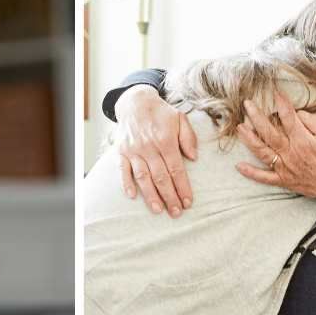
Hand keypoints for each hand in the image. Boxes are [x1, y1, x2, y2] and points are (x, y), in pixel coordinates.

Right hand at [114, 85, 196, 216]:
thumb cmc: (161, 113)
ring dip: (150, 195)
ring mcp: (133, 150)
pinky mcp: (121, 151)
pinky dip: (126, 183)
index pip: (176, 169)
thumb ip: (188, 138)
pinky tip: (132, 196)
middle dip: (169, 197)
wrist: (135, 101)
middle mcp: (148, 146)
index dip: (183, 187)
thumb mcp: (180, 119)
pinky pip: (122, 170)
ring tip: (157, 210)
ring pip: (142, 177)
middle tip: (176, 213)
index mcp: (165, 140)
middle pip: (160, 177)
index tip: (188, 202)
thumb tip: (194, 158)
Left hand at [234, 93, 315, 215]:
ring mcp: (285, 168)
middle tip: (247, 104)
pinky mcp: (284, 180)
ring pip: (262, 152)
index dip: (281, 103)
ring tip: (239, 128)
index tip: (275, 93)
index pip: (288, 117)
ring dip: (249, 140)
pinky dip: (251, 173)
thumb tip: (299, 114)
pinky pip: (265, 177)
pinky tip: (239, 166)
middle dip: (256, 117)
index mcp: (303, 141)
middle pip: (269, 132)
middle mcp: (291, 154)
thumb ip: (315, 123)